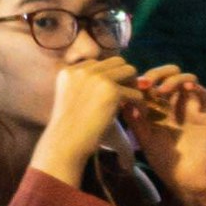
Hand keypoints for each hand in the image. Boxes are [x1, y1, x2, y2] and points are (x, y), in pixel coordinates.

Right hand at [36, 53, 140, 182]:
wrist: (65, 143)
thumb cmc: (70, 127)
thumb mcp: (73, 99)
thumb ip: (90, 85)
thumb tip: (126, 75)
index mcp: (68, 71)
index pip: (97, 64)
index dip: (107, 78)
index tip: (109, 94)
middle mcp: (81, 70)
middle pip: (116, 62)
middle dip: (124, 77)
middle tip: (125, 96)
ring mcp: (96, 78)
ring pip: (130, 70)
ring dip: (133, 86)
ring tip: (131, 103)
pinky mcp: (111, 90)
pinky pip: (136, 92)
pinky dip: (140, 105)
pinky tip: (137, 116)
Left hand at [128, 64, 205, 200]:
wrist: (185, 178)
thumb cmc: (163, 161)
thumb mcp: (144, 138)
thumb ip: (135, 119)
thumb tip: (122, 98)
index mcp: (157, 108)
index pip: (150, 84)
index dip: (139, 80)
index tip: (128, 85)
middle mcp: (174, 104)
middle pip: (168, 76)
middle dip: (157, 73)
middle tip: (145, 83)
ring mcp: (191, 107)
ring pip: (187, 79)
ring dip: (174, 79)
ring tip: (161, 90)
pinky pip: (205, 93)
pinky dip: (195, 86)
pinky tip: (185, 89)